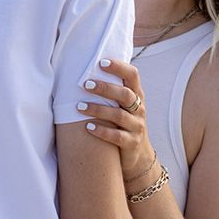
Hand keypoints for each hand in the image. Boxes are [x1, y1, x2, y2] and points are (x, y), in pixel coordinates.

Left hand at [80, 59, 154, 180]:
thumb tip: (83, 69)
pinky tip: (88, 127)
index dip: (119, 67)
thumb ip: (111, 90)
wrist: (138, 156)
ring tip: (79, 106)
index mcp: (137, 95)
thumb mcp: (122, 106)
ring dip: (98, 109)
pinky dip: (102, 131)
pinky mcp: (132, 143)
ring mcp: (137, 126)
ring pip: (119, 115)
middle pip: (125, 94)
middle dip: (105, 88)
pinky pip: (117, 137)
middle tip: (85, 84)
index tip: (101, 62)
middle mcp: (139, 109)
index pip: (133, 75)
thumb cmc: (122, 124)